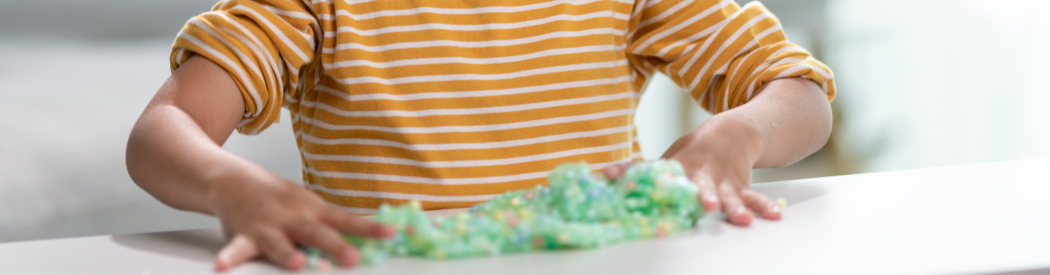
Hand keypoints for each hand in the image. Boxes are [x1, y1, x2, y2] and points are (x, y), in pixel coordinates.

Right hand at [207, 171, 394, 270]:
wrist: (235, 181)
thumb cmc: (280, 200)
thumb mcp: (311, 207)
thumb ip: (336, 224)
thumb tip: (371, 236)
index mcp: (314, 211)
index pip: (347, 220)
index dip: (370, 228)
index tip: (391, 235)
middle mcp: (293, 218)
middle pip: (316, 233)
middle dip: (335, 245)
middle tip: (352, 258)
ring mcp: (268, 226)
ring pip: (278, 242)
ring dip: (287, 253)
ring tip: (297, 263)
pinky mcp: (243, 234)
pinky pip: (236, 248)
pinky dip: (230, 257)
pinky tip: (223, 266)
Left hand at [604, 114, 780, 225]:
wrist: (731, 132)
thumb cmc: (691, 153)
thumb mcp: (664, 158)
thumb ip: (635, 170)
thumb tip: (600, 175)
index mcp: (678, 168)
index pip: (659, 175)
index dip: (645, 181)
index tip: (622, 183)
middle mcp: (701, 174)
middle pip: (701, 187)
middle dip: (703, 196)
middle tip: (704, 206)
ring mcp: (723, 181)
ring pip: (730, 195)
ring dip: (736, 206)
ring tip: (742, 219)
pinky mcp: (741, 186)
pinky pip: (754, 197)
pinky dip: (763, 206)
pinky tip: (774, 216)